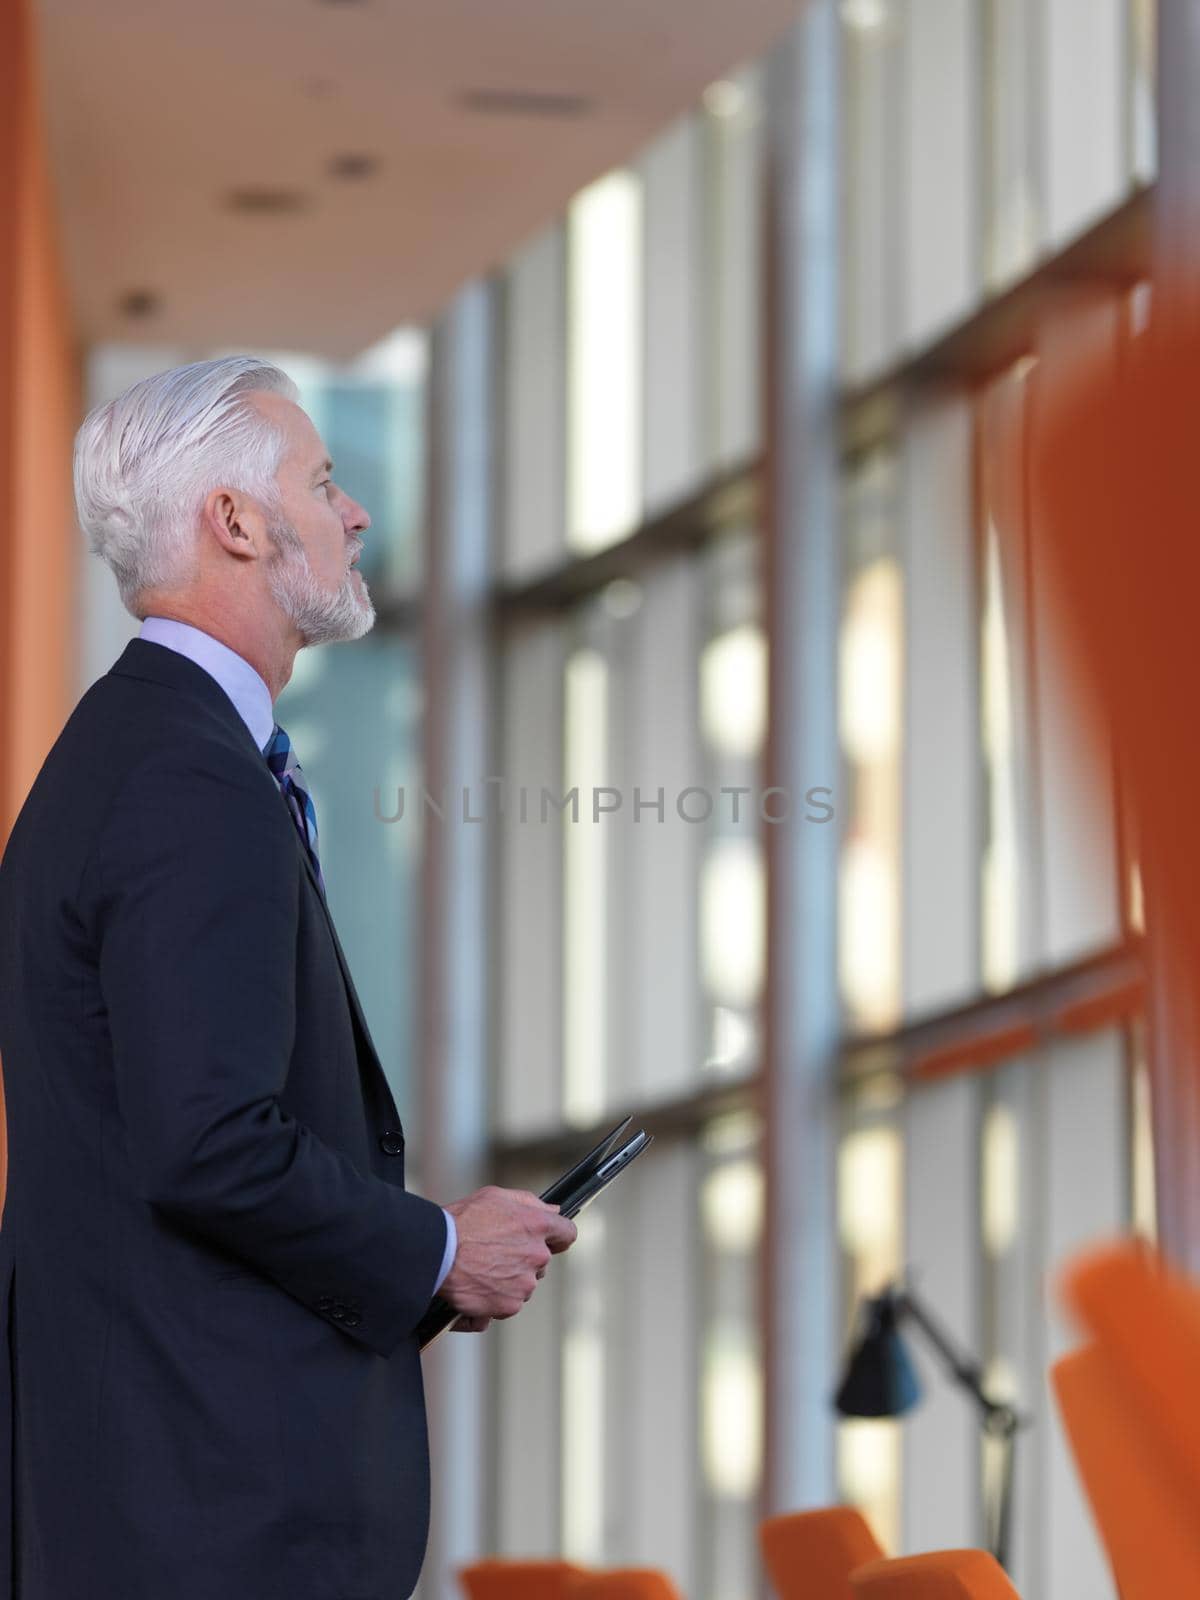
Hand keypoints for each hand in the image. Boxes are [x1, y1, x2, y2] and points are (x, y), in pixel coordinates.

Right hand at [440, 1186, 576, 1321]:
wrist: (435, 1253)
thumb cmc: (461, 1221)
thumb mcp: (496, 1197)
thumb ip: (530, 1203)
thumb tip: (554, 1210)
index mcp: (537, 1226)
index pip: (567, 1234)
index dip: (558, 1236)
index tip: (551, 1239)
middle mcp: (536, 1256)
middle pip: (541, 1261)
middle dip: (524, 1258)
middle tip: (496, 1252)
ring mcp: (524, 1284)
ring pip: (525, 1284)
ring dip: (509, 1279)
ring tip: (482, 1269)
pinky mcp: (509, 1306)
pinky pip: (508, 1304)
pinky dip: (494, 1299)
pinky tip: (477, 1287)